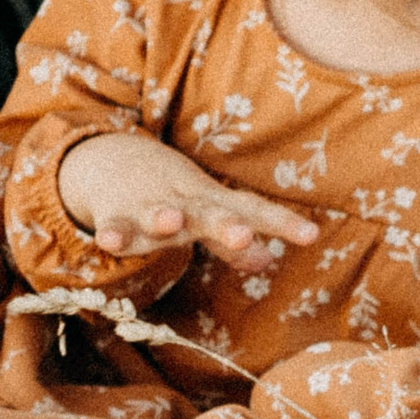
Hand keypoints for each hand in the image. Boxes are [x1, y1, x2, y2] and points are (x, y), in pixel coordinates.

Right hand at [56, 132, 320, 270]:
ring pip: (158, 215)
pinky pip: (114, 227)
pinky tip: (109, 243)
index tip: (311, 235)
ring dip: (163, 219)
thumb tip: (268, 260)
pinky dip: (112, 234)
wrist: (110, 158)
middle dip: (225, 225)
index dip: (283, 223)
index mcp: (213, 204)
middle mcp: (185, 204)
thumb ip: (232, 244)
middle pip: (209, 214)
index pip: (254, 212)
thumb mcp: (205, 215)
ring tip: (171, 223)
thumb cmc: (172, 195)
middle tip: (241, 234)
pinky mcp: (115, 216)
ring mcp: (149, 208)